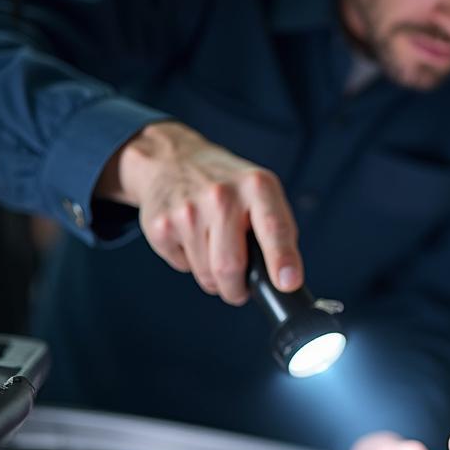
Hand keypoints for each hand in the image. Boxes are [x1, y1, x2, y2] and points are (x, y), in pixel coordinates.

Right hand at [96, 121, 302, 304]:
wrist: (170, 160)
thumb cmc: (226, 184)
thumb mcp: (261, 191)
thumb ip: (278, 230)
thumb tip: (285, 279)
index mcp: (256, 186)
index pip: (274, 228)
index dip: (282, 259)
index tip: (288, 283)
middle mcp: (221, 196)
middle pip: (231, 266)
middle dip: (237, 289)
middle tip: (240, 288)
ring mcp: (188, 211)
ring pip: (206, 274)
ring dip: (214, 278)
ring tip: (214, 250)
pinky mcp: (161, 226)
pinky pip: (183, 267)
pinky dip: (191, 264)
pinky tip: (192, 239)